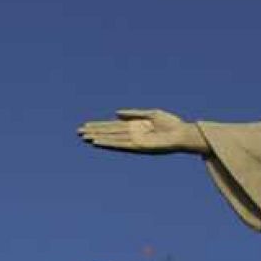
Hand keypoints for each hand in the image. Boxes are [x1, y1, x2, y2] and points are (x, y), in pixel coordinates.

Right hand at [78, 109, 209, 154]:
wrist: (182, 133)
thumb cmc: (171, 124)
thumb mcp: (151, 114)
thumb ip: (134, 114)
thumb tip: (116, 113)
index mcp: (135, 127)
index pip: (113, 126)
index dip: (100, 126)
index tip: (86, 125)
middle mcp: (133, 135)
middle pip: (109, 133)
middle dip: (95, 132)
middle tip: (79, 132)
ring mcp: (135, 141)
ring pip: (112, 139)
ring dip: (98, 138)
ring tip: (84, 137)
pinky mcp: (139, 147)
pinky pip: (121, 145)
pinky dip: (109, 144)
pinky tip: (99, 142)